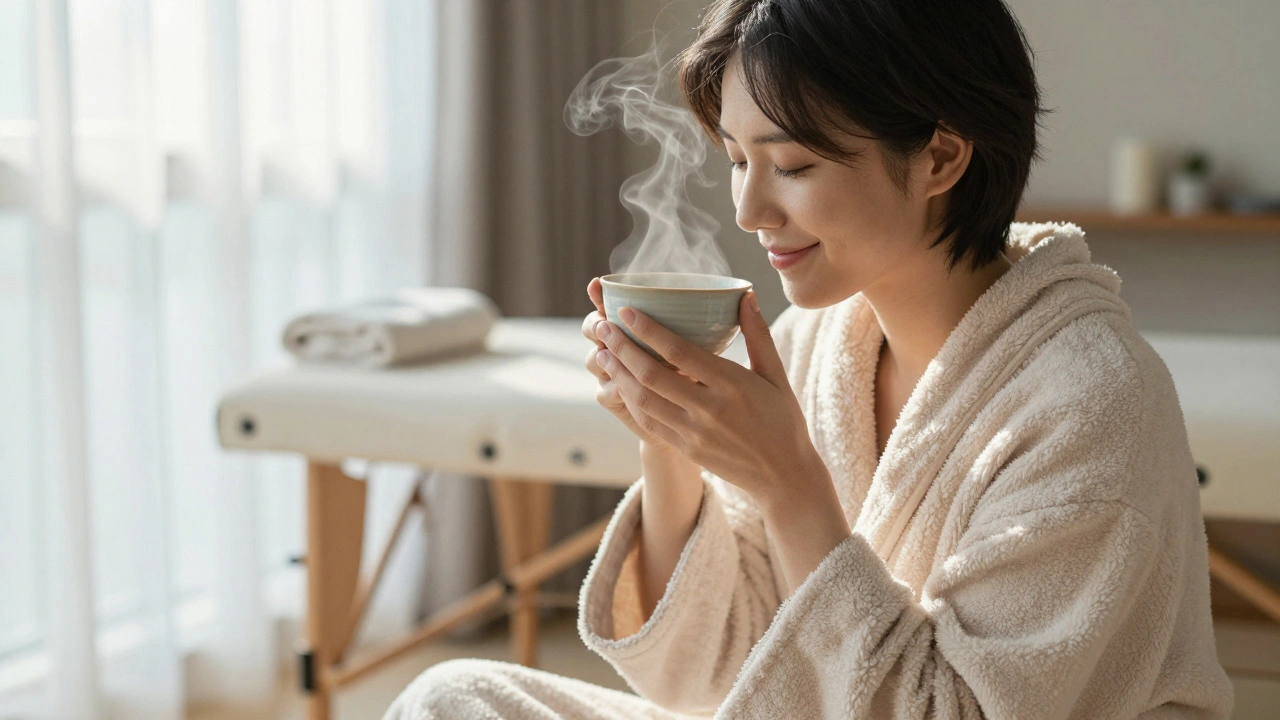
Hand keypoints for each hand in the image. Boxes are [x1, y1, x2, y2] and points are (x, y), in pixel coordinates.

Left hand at [593, 289, 829, 511]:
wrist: (783, 476)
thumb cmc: (783, 420)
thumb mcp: (776, 375)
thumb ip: (758, 335)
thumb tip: (746, 295)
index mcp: (732, 385)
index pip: (680, 351)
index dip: (648, 330)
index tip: (627, 311)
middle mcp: (709, 409)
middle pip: (652, 375)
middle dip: (622, 348)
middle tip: (603, 327)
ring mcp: (693, 432)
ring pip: (643, 400)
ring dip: (619, 374)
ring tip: (603, 353)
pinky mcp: (685, 448)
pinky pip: (649, 422)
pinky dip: (631, 401)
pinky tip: (621, 384)